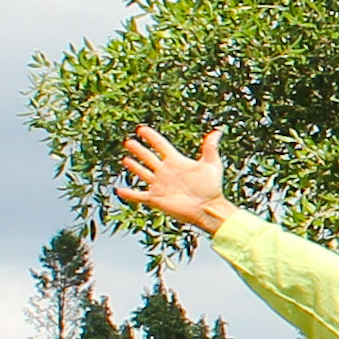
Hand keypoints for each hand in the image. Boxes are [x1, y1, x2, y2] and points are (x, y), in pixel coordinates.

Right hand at [116, 125, 232, 235]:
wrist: (209, 209)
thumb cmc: (212, 188)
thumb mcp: (212, 165)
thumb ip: (210, 148)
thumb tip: (218, 132)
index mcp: (176, 162)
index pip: (161, 146)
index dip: (152, 137)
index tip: (142, 129)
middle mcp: (166, 172)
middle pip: (148, 158)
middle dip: (139, 150)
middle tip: (129, 142)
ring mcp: (160, 185)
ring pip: (143, 173)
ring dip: (134, 167)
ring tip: (126, 160)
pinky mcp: (156, 199)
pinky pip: (139, 196)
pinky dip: (129, 194)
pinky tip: (120, 190)